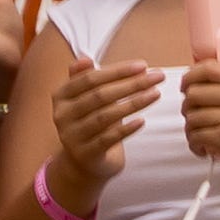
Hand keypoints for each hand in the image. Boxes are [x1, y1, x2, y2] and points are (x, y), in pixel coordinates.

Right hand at [42, 56, 161, 210]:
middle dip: (132, 84)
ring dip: (133, 104)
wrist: (83, 161)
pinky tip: (142, 121)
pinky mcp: (85, 154)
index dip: (117, 71)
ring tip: (156, 94)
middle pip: (100, 96)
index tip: (144, 65)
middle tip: (158, 77)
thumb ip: (84, 78)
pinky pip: (108, 139)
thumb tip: (84, 58)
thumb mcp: (85, 98)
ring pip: (105, 116)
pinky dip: (126, 129)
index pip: (90, 79)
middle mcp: (62, 115)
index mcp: (61, 96)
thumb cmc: (90, 121)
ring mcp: (72, 136)